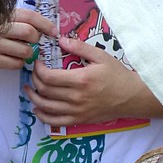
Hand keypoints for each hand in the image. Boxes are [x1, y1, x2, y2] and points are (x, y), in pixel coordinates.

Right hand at [0, 8, 56, 74]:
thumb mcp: (8, 25)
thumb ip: (25, 24)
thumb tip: (51, 30)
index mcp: (6, 16)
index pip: (29, 16)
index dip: (45, 24)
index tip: (54, 32)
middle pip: (28, 32)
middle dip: (36, 40)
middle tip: (35, 44)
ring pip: (25, 51)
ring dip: (28, 55)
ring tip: (22, 53)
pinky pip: (16, 64)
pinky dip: (19, 64)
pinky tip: (13, 60)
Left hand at [25, 37, 162, 124]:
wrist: (132, 97)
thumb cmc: (117, 75)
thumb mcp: (101, 56)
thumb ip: (80, 48)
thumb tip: (61, 40)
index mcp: (80, 80)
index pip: (48, 77)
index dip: (38, 69)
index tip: (38, 62)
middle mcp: (76, 97)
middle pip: (45, 91)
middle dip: (34, 80)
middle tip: (34, 73)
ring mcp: (77, 111)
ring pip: (46, 107)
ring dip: (33, 98)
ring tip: (29, 89)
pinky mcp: (79, 120)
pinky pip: (55, 122)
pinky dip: (43, 116)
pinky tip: (38, 109)